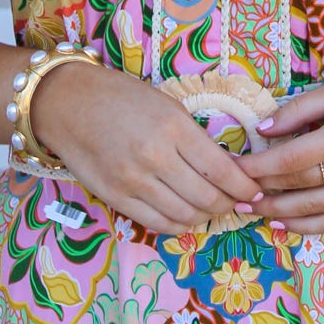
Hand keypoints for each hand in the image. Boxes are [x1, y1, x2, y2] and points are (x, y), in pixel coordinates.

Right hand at [30, 60, 265, 235]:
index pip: (222, 169)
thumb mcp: (167, 105)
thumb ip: (194, 138)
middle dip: (229, 204)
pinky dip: (179, 225)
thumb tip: (226, 170)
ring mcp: (133, 181)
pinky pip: (157, 224)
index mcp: (174, 127)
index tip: (255, 191)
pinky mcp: (116, 198)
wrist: (69, 103)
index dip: (245, 187)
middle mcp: (156, 157)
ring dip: (206, 216)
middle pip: (207, 197)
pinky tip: (186, 216)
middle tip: (237, 202)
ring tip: (212, 208)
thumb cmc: (122, 98)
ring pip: (185, 215)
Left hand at [234, 69, 323, 231]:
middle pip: (297, 186)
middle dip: (260, 190)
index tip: (233, 166)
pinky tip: (283, 225)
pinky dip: (306, 228)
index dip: (257, 166)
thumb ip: (303, 109)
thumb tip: (263, 130)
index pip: (290, 159)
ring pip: (312, 211)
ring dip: (276, 213)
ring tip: (248, 209)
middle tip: (232, 190)